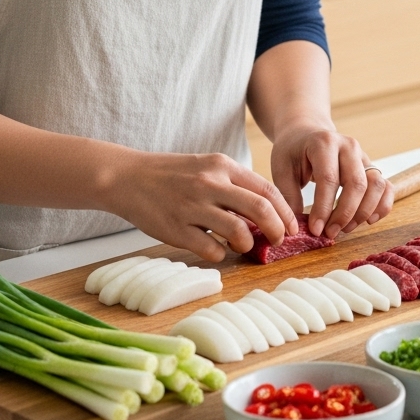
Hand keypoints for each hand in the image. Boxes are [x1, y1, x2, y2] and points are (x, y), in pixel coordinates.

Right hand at [102, 151, 295, 262]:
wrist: (127, 177)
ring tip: (242, 245)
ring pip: (238, 232)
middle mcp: (210, 183)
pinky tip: (216, 249)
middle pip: (260, 209)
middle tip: (278, 241)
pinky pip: (211, 249)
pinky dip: (220, 253)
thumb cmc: (171, 175)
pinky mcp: (176, 229)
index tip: (292, 227)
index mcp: (221, 166)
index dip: (285, 212)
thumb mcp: (206, 166)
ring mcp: (192, 207)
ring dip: (247, 244)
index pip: (267, 190)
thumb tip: (266, 211)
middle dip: (277, 230)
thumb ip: (234, 185)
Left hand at [270, 124, 394, 237]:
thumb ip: (289, 196)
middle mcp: (349, 146)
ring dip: (364, 212)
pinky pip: (386, 187)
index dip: (324, 208)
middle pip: (357, 184)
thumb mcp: (282, 170)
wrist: (306, 133)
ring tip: (345, 228)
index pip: (329, 179)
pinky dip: (382, 206)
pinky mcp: (371, 167)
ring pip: (376, 185)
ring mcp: (363, 156)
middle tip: (330, 233)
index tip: (316, 230)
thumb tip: (297, 227)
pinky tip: (368, 220)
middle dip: (344, 214)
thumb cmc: (292, 152)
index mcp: (324, 143)